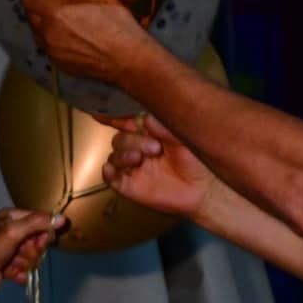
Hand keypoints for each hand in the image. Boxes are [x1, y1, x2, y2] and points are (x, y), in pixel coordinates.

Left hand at [0, 208, 66, 302]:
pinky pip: (24, 268)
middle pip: (37, 240)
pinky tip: (12, 274)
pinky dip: (19, 273)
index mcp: (12, 217)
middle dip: (32, 250)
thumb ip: (38, 223)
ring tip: (13, 265)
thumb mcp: (14, 232)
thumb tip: (62, 218)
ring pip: (31, 256)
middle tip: (22, 254)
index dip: (44, 233)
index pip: (39, 220)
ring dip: (25, 263)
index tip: (42, 242)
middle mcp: (11, 230)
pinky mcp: (9, 265)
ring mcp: (10, 249)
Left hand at [22, 0, 149, 84]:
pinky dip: (55, 38)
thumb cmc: (119, 26)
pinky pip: (49, 46)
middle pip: (30, 14)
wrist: (129, 62)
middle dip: (42, 6)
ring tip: (68, 22)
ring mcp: (52, 51)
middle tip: (61, 4)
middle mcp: (48, 33)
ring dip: (47, 23)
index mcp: (57, 13)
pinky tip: (74, 38)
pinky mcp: (59, 64)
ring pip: (38, 32)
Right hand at [97, 114, 215, 220]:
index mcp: (148, 133)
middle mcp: (137, 148)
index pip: (125, 121)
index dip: (112, 116)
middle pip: (120, 138)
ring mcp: (132, 167)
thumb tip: (145, 117)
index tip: (99, 112)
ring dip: (123, 155)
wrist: (203, 189)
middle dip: (133, 141)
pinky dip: (108, 172)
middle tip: (154, 148)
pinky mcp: (129, 186)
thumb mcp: (182, 138)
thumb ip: (164, 127)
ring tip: (139, 160)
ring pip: (114, 155)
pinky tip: (113, 169)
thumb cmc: (196, 160)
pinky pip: (110, 178)